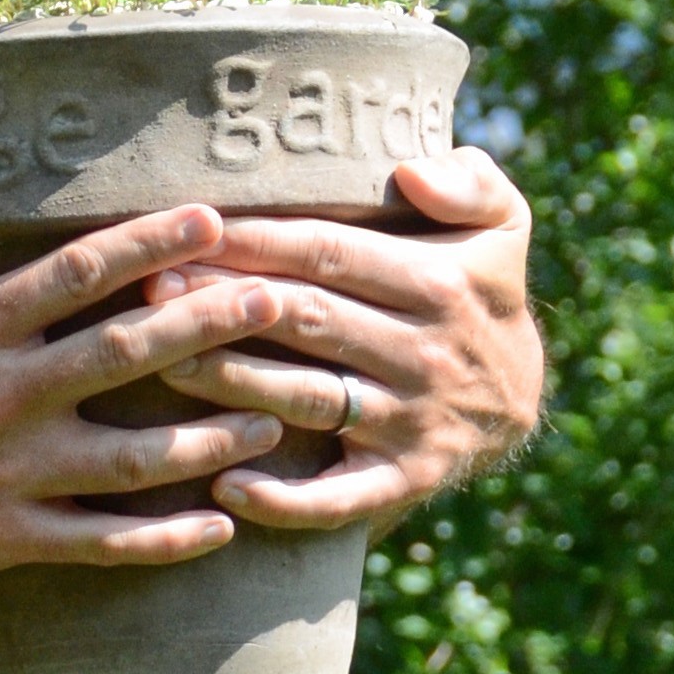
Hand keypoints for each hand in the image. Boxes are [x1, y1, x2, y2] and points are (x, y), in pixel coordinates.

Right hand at [0, 138, 292, 578]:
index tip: (209, 221)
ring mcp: (11, 472)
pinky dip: (164, 538)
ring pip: (130, 457)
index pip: (73, 275)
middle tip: (274, 302)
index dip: (145, 244)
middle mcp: (0, 395)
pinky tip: (221, 526)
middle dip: (203, 325)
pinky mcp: (10, 536)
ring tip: (274, 416)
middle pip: (121, 353)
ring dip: (207, 437)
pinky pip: (101, 541)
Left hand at [144, 148, 539, 528]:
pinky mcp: (406, 479)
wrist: (521, 399)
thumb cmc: (479, 291)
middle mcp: (426, 353)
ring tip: (163, 363)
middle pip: (307, 319)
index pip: (329, 253)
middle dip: (224, 301)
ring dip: (232, 383)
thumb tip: (413, 173)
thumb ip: (470, 183)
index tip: (189, 229)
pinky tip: (225, 488)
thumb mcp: (501, 224)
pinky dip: (285, 500)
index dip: (256, 241)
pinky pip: (341, 497)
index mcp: (439, 283)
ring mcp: (414, 421)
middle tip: (152, 288)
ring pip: (308, 397)